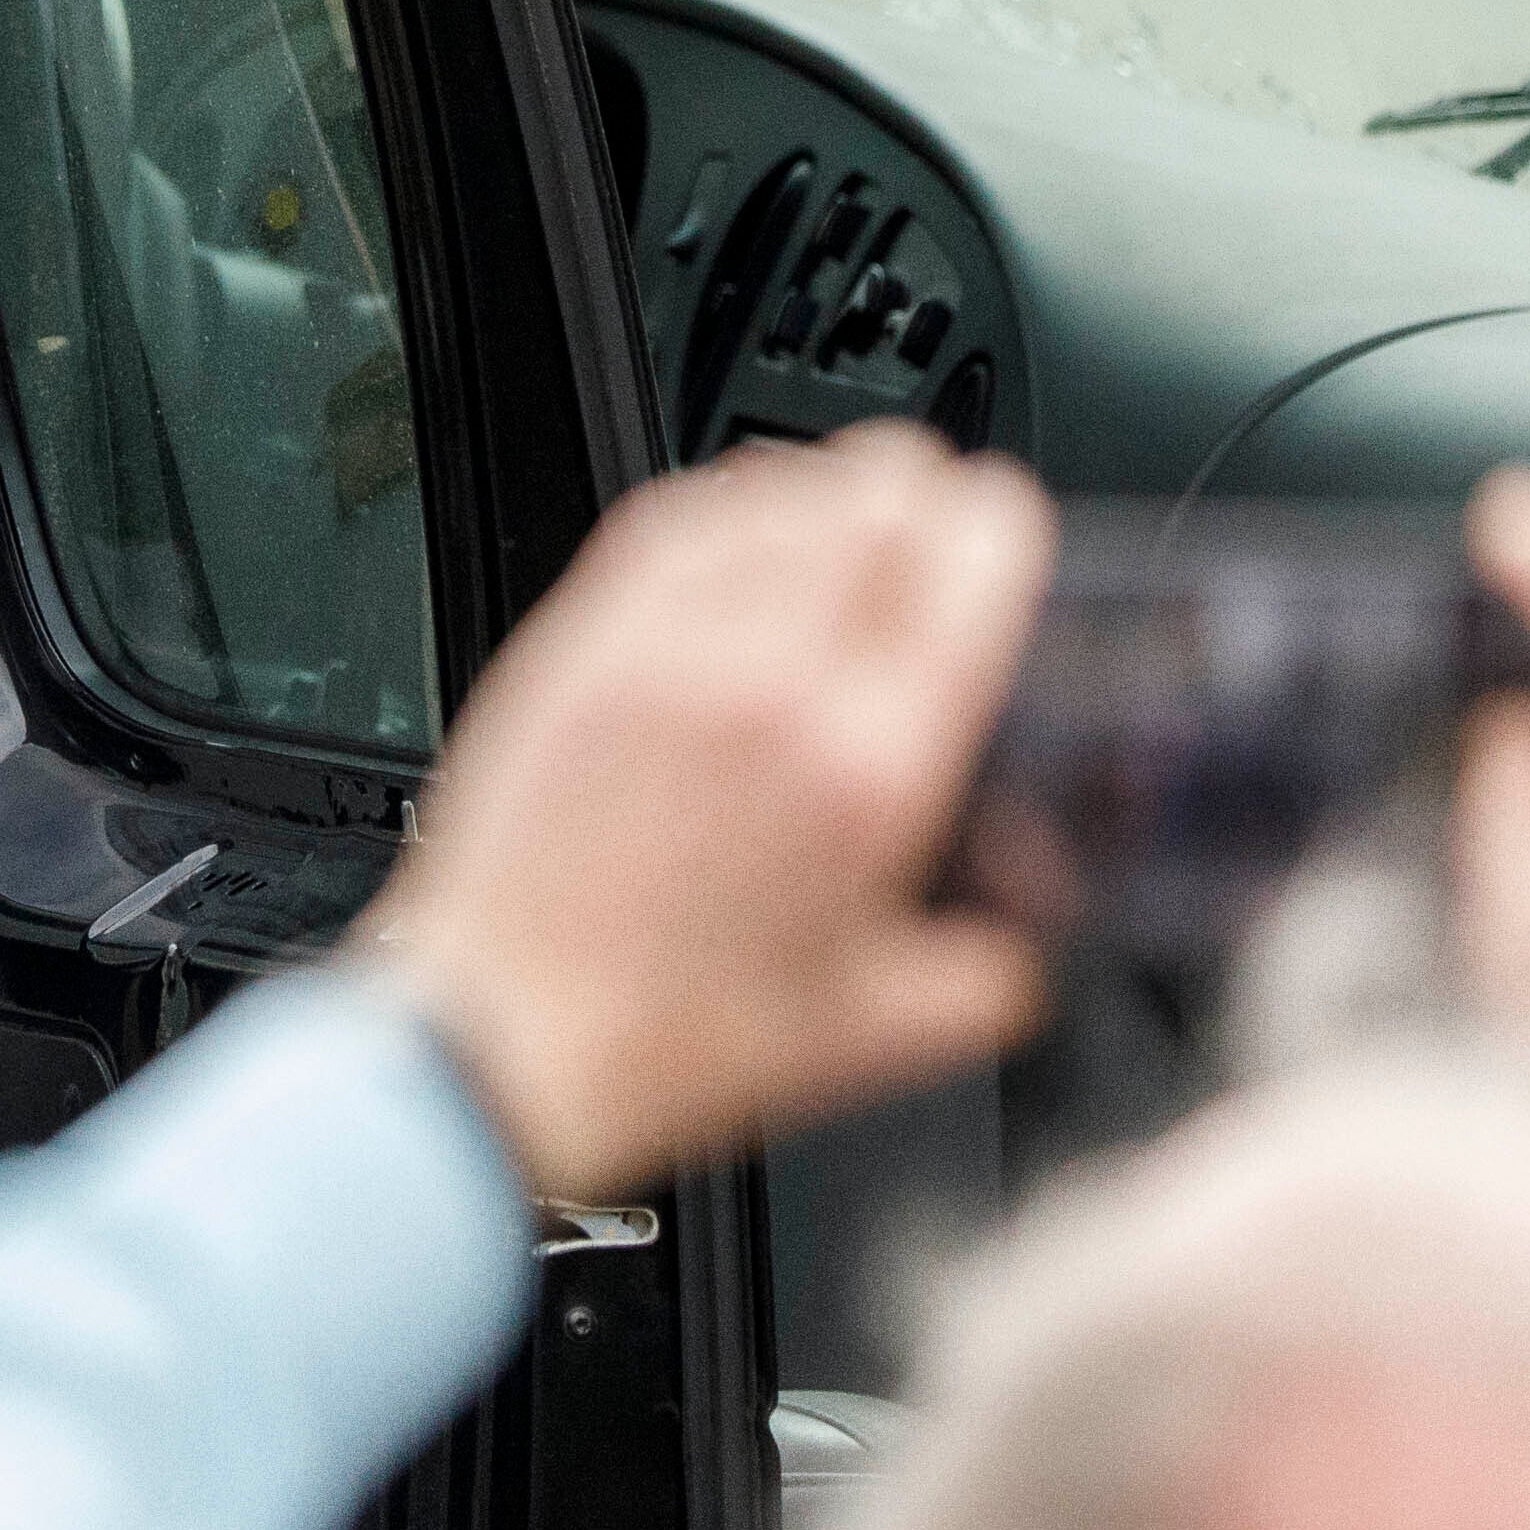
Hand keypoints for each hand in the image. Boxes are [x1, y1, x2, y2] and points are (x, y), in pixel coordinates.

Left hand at [362, 427, 1051, 1201]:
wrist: (503, 1037)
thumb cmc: (667, 1039)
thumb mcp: (879, 1033)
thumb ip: (988, 973)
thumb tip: (1026, 937)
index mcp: (868, 766)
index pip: (969, 566)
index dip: (1004, 527)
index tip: (1007, 532)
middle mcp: (770, 684)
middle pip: (877, 500)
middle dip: (925, 496)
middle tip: (935, 523)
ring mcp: (663, 656)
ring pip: (774, 493)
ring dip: (829, 490)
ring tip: (850, 514)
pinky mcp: (575, 650)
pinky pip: (670, 524)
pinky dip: (727, 506)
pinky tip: (741, 529)